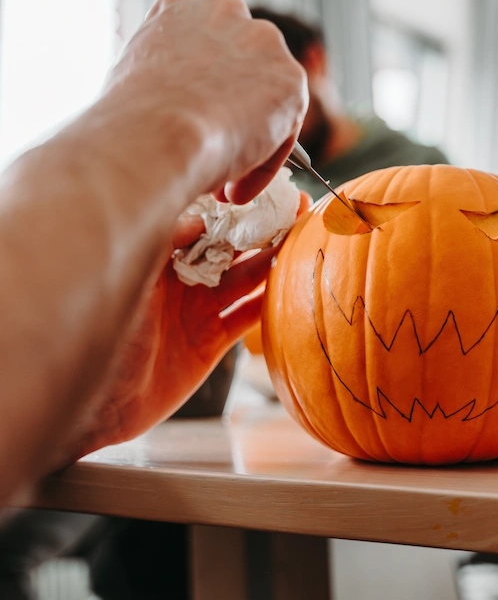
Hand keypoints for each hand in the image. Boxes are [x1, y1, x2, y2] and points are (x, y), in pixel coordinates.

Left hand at [71, 194, 309, 457]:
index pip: (204, 222)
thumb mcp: (127, 281)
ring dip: (273, 262)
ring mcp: (197, 310)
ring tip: (305, 243)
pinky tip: (292, 288)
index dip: (235, 208)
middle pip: (231, 247)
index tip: (264, 193)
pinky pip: (247, 317)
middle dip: (263, 229)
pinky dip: (270, 303)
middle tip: (299, 211)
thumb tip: (201, 218)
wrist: (93, 406)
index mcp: (154, 256)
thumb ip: (162, 246)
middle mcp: (179, 280)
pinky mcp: (211, 342)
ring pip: (244, 279)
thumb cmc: (90, 336)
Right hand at [101, 0, 306, 204]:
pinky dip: (261, 165)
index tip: (190, 130)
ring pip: (263, 102)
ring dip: (248, 143)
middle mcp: (224, 13)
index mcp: (180, 9)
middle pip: (239, 72)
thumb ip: (168, 80)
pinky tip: (234, 187)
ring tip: (222, 181)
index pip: (204, 51)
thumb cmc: (132, 117)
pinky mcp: (290, 80)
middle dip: (230, 116)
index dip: (200, 98)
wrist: (159, 131)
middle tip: (211, 156)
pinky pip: (282, 132)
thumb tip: (179, 113)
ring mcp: (261, 43)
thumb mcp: (135, 80)